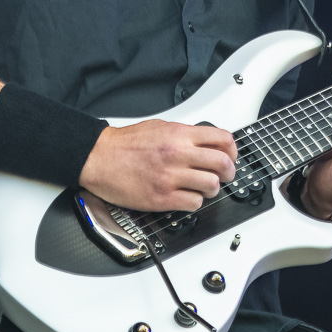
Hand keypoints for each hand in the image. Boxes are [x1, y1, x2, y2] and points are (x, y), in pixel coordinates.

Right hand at [80, 119, 237, 212]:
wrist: (99, 157)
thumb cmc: (125, 144)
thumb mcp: (160, 127)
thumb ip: (185, 134)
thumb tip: (207, 143)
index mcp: (179, 135)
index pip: (222, 140)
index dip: (232, 150)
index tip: (230, 156)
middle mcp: (178, 154)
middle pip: (223, 164)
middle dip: (228, 172)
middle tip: (222, 175)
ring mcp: (170, 177)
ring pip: (211, 186)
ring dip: (210, 189)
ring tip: (201, 186)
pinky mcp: (162, 198)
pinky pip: (193, 203)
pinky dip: (194, 202)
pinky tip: (185, 196)